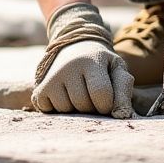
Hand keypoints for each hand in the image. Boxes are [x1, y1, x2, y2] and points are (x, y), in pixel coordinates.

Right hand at [31, 2, 133, 116]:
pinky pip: (50, 110)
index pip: (101, 93)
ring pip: (66, 110)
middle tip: (91, 94)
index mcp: (91, 60)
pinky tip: (64, 96)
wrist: (74, 47)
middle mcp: (69, 66)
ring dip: (75, 109)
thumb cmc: (100, 63)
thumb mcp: (116, 68)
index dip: (107, 104)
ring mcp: (52, 77)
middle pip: (83, 104)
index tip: (107, 99)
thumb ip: (123, 89)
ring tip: (79, 93)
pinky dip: (58, 110)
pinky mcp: (40, 88)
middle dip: (91, 107)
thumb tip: (121, 115)